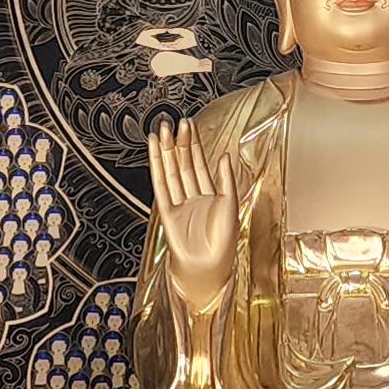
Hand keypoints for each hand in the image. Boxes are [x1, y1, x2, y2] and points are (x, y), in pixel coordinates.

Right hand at [149, 115, 237, 304]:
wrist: (208, 266)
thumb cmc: (223, 242)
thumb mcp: (230, 203)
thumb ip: (226, 179)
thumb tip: (224, 156)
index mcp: (210, 196)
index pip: (199, 164)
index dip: (194, 145)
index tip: (189, 126)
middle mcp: (193, 197)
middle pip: (184, 164)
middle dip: (179, 143)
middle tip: (175, 122)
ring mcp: (179, 203)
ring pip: (171, 171)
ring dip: (167, 151)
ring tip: (162, 131)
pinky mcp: (167, 212)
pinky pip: (161, 185)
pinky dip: (158, 167)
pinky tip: (157, 152)